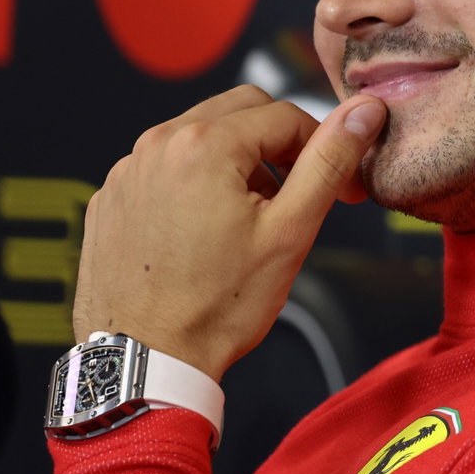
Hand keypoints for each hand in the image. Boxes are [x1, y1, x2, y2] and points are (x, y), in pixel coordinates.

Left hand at [73, 85, 387, 380]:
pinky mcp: (111, 198)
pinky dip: (194, 183)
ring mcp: (127, 171)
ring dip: (237, 162)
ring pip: (201, 136)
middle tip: (297, 194)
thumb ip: (329, 161)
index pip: (286, 115)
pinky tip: (206, 231)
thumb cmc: (217, 305)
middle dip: (279, 144)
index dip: (324, 147)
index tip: (339, 187)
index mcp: (205, 144)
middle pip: (241, 111)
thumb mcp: (290, 230)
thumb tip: (363, 112)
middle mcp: (157, 144)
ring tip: (251, 219)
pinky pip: (165, 167)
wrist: (145, 361)